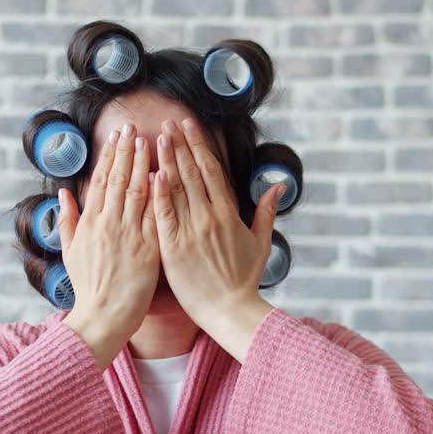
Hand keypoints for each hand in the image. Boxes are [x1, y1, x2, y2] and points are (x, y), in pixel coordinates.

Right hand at [56, 122, 160, 344]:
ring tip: (148, 140)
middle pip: (118, 179)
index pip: (100, 181)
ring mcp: (127, 235)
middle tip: (132, 127)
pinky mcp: (146, 249)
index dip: (109, 156)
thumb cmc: (88, 289)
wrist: (102, 318)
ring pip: (136, 191)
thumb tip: (63, 193)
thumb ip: (67, 220)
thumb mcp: (70, 252)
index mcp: (89, 223)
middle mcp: (107, 224)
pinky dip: (158, 193)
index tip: (117, 136)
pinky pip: (153, 215)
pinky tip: (163, 173)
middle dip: (126, 151)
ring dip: (142, 163)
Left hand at [151, 117, 284, 330]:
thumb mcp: (261, 242)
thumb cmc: (244, 280)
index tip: (189, 125)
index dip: (200, 145)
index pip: (212, 170)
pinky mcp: (174, 248)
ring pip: (178, 188)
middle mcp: (210, 217)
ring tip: (158, 137)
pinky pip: (165, 215)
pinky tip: (153, 172)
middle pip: (193, 172)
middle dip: (181, 144)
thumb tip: (279, 186)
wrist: (230, 310)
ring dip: (168, 160)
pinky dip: (159, 193)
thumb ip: (266, 211)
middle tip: (169, 122)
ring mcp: (192, 231)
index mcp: (229, 213)